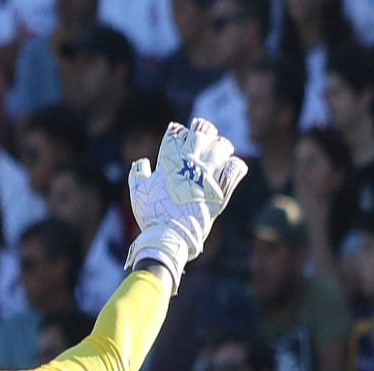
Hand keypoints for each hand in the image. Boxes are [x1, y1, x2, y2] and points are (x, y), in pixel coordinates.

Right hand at [126, 118, 247, 292]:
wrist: (169, 236)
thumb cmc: (151, 214)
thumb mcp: (137, 192)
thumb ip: (138, 173)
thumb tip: (142, 162)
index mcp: (170, 160)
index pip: (176, 134)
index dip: (177, 132)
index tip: (177, 135)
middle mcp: (191, 163)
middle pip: (202, 134)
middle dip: (202, 131)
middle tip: (202, 136)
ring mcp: (208, 175)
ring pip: (222, 147)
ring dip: (220, 146)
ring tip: (218, 151)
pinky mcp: (221, 189)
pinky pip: (235, 168)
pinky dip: (234, 165)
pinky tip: (230, 167)